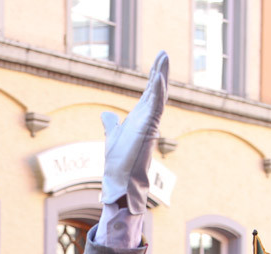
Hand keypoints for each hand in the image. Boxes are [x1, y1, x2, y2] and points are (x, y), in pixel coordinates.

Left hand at [100, 51, 169, 213]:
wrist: (120, 182)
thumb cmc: (119, 164)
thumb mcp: (113, 136)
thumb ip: (112, 124)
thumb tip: (106, 115)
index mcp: (140, 119)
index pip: (148, 93)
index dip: (152, 77)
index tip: (157, 61)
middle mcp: (147, 119)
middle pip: (156, 90)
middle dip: (159, 71)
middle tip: (163, 53)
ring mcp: (150, 124)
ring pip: (158, 96)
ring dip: (161, 75)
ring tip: (164, 57)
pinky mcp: (149, 130)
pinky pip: (155, 108)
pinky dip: (157, 93)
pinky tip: (158, 78)